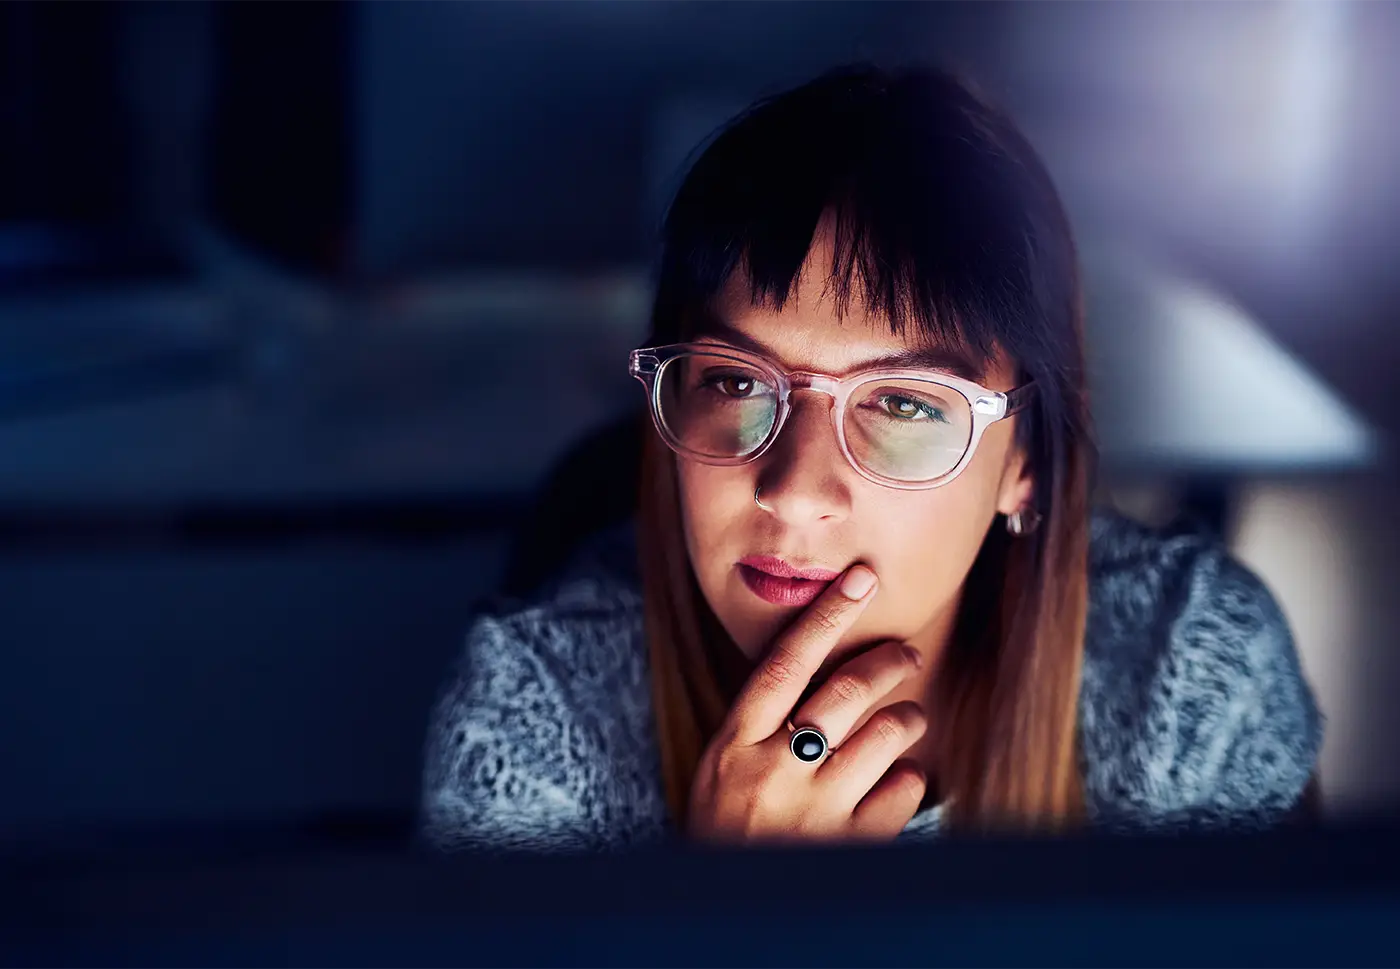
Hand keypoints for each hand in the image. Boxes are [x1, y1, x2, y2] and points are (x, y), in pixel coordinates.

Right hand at [687, 565, 928, 842]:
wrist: (729, 913)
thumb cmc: (727, 832)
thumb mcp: (722, 771)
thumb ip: (758, 725)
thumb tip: (811, 665)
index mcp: (735, 745)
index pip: (784, 662)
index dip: (826, 616)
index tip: (860, 579)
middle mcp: (774, 771)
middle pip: (845, 691)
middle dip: (888, 662)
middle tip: (906, 655)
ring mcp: (815, 811)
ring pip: (886, 735)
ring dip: (908, 719)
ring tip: (908, 719)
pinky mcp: (853, 846)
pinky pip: (904, 789)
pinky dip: (909, 778)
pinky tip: (896, 780)